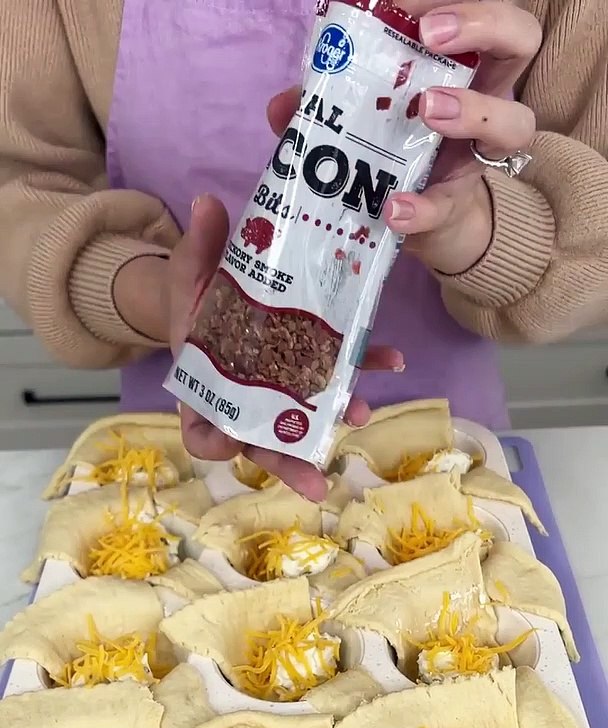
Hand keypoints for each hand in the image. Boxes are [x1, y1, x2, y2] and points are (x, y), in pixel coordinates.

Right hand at [176, 198, 403, 499]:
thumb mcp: (189, 272)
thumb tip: (208, 204)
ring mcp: (280, 391)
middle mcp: (244, 402)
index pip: (201, 432)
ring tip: (361, 415)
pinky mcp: (311, 368)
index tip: (227, 442)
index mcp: (204, 389)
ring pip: (304, 420)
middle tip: (315, 483)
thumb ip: (198, 248)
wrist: (215, 296)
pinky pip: (339, 376)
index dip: (214, 442)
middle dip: (287, 464)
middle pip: (260, 444)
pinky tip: (393, 358)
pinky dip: (365, 367)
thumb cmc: (195, 298)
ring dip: (334, 419)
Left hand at [268, 1, 540, 278]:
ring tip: (428, 108)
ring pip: (516, 122)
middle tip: (430, 34)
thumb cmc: (398, 147)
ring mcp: (479, 154)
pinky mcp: (458, 205)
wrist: (419, 221)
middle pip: (520, 39)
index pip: (478, 8)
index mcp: (464, 61)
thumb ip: (329, 104)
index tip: (403, 0)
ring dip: (474, 109)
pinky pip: (448, 205)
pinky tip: (393, 207)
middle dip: (481, 23)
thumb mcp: (364, 115)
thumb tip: (282, 106)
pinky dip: (421, 207)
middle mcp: (487, 99)